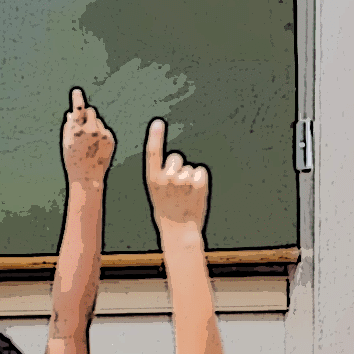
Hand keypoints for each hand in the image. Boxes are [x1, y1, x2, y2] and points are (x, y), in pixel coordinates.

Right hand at [62, 88, 115, 185]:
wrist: (87, 176)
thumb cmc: (73, 160)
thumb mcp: (66, 143)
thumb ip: (69, 126)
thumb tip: (72, 113)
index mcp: (77, 130)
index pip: (78, 108)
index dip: (77, 99)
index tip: (77, 92)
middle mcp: (91, 130)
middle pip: (92, 111)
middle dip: (88, 115)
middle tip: (83, 124)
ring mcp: (102, 134)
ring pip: (99, 122)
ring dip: (94, 127)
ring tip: (89, 143)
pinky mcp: (110, 139)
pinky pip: (105, 130)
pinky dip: (101, 135)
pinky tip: (96, 147)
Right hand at [144, 118, 209, 233]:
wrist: (179, 231)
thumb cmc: (167, 213)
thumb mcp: (157, 194)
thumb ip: (162, 177)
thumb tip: (174, 162)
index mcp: (153, 180)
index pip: (153, 153)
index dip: (155, 136)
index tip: (158, 123)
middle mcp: (167, 177)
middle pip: (175, 158)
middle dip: (177, 167)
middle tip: (177, 188)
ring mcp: (183, 180)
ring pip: (189, 167)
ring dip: (190, 178)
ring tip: (186, 195)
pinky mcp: (198, 182)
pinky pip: (200, 171)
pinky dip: (200, 180)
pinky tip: (195, 194)